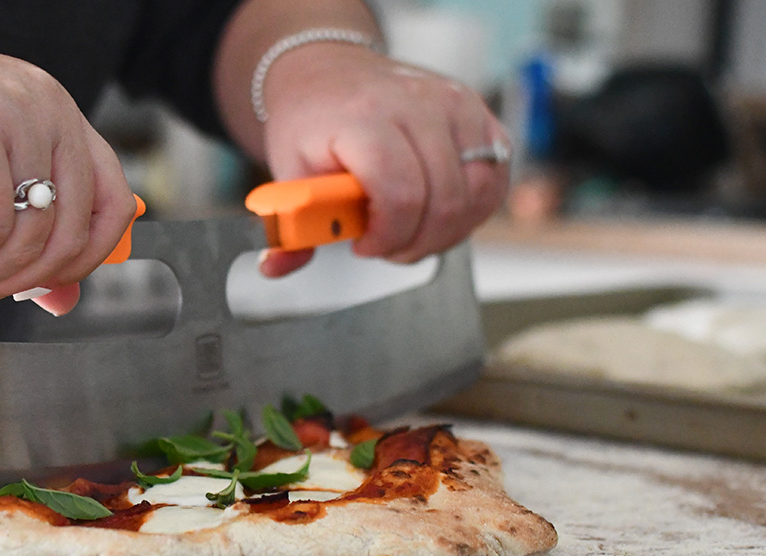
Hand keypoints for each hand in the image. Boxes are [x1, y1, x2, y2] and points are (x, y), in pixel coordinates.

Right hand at [0, 2, 134, 314]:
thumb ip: (17, 233)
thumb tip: (63, 297)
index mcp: (50, 112)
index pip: (113, 205)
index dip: (80, 262)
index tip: (33, 288)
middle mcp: (40, 105)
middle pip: (70, 235)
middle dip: (13, 282)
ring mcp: (5, 112)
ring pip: (25, 240)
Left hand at [256, 44, 508, 275]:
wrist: (330, 74)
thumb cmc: (311, 124)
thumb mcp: (287, 171)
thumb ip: (290, 226)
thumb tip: (275, 267)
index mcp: (362, 116)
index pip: (399, 192)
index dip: (387, 235)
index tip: (363, 245)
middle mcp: (416, 103)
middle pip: (443, 200)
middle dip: (414, 241)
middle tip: (385, 245)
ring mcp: (454, 105)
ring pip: (476, 195)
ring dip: (445, 231)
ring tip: (409, 230)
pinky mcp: (479, 114)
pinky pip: (493, 180)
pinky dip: (470, 210)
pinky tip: (436, 213)